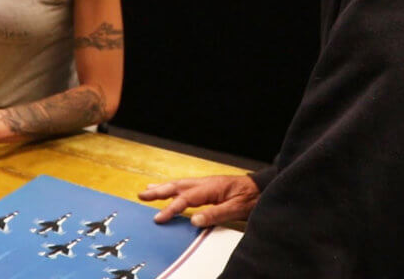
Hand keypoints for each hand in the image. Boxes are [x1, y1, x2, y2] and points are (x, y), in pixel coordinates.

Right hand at [139, 175, 259, 226]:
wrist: (262, 188)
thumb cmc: (251, 198)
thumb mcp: (237, 208)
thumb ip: (215, 214)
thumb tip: (194, 220)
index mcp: (210, 188)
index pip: (185, 198)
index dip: (170, 208)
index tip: (158, 218)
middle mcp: (204, 183)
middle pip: (177, 186)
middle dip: (158, 191)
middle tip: (141, 195)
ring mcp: (205, 183)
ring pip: (179, 184)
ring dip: (162, 187)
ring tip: (147, 190)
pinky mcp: (207, 186)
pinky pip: (185, 186)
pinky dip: (173, 188)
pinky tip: (168, 190)